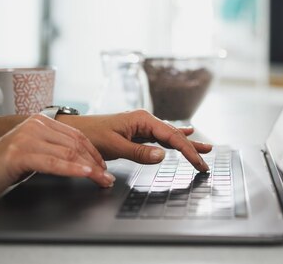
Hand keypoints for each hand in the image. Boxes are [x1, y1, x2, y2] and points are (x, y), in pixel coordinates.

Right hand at [0, 114, 114, 204]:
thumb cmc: (1, 167)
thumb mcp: (33, 152)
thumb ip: (53, 149)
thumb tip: (83, 159)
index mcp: (40, 121)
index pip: (76, 135)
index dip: (94, 152)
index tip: (105, 167)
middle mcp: (35, 125)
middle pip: (76, 144)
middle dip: (96, 162)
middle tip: (107, 178)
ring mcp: (27, 137)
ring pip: (68, 152)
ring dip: (89, 168)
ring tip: (101, 180)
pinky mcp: (19, 153)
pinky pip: (53, 162)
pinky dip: (72, 169)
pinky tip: (85, 173)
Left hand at [61, 110, 212, 171]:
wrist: (74, 130)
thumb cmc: (91, 135)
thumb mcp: (115, 146)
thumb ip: (139, 152)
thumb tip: (163, 156)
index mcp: (142, 119)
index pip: (171, 136)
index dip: (188, 150)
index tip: (199, 163)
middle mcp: (145, 120)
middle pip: (174, 135)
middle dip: (192, 148)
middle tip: (207, 160)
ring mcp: (142, 126)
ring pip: (170, 136)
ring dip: (187, 144)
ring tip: (205, 148)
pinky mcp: (138, 133)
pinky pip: (161, 137)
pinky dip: (175, 139)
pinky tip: (186, 134)